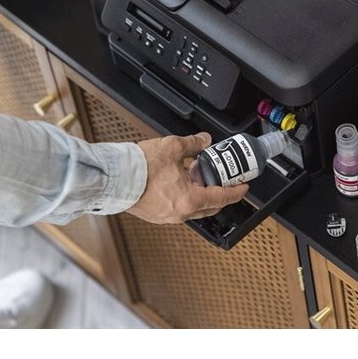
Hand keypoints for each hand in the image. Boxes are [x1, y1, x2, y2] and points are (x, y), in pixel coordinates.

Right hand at [125, 132, 248, 224]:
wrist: (113, 178)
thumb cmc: (139, 167)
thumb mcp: (172, 147)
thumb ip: (193, 144)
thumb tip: (204, 141)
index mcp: (189, 200)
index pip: (222, 198)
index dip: (236, 191)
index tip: (243, 187)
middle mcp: (180, 213)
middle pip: (209, 206)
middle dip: (218, 192)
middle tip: (218, 177)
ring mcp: (167, 217)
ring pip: (193, 208)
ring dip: (199, 193)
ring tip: (193, 174)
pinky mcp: (155, 215)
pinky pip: (178, 208)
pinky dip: (184, 196)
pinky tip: (177, 181)